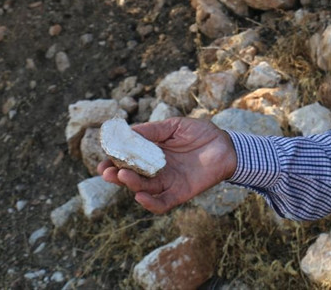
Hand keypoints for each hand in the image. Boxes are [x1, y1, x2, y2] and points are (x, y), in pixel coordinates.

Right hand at [97, 117, 237, 214]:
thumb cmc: (201, 133)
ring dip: (130, 184)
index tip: (104, 157)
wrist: (226, 146)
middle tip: (106, 171)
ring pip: (143, 189)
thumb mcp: (174, 126)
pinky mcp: (180, 193)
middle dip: (116, 175)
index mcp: (152, 153)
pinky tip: (140, 197)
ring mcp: (168, 182)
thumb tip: (128, 132)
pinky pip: (162, 203)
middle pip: (132, 177)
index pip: (129, 159)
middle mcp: (157, 170)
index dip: (114, 159)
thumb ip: (153, 130)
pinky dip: (150, 204)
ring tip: (122, 175)